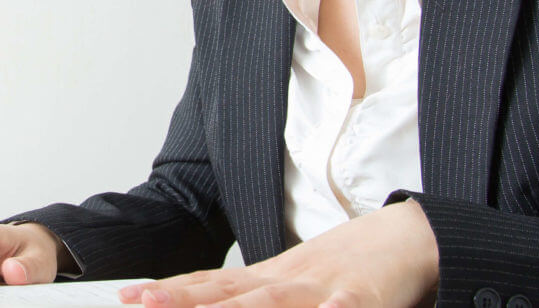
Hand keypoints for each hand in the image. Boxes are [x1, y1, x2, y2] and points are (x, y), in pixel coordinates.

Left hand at [117, 200, 438, 307]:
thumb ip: (253, 299)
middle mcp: (288, 281)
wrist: (408, 236)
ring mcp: (323, 289)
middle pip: (229, 294)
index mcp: (270, 279)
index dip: (169, 292)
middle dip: (183, 302)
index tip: (130, 297)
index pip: (210, 285)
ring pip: (274, 303)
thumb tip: (212, 304)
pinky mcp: (362, 298)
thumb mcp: (294, 283)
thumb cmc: (349, 268)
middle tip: (143, 304)